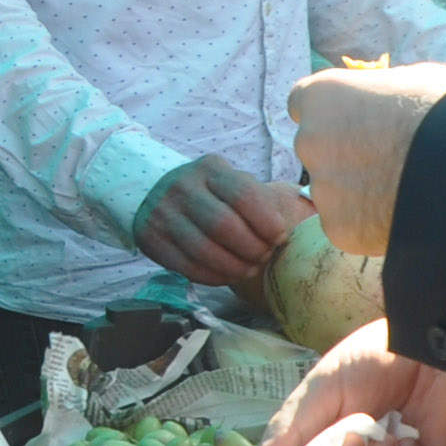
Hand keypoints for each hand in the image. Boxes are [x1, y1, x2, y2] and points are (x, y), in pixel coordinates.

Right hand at [134, 156, 313, 286]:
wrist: (151, 189)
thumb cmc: (207, 191)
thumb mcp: (229, 181)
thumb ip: (257, 200)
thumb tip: (295, 229)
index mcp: (209, 169)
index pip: (243, 196)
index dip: (267, 223)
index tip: (279, 238)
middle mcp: (182, 187)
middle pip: (224, 226)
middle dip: (252, 249)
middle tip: (263, 257)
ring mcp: (162, 214)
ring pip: (204, 250)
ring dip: (234, 267)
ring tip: (248, 269)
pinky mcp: (151, 239)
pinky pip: (187, 266)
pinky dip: (213, 276)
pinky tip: (226, 274)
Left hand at [289, 62, 445, 256]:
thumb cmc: (445, 109)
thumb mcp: (412, 79)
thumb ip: (381, 92)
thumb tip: (383, 102)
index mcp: (321, 95)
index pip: (303, 105)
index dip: (329, 115)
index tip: (350, 123)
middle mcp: (309, 141)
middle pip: (317, 150)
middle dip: (343, 155)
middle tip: (384, 162)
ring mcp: (321, 187)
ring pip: (333, 191)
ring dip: (356, 192)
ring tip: (400, 191)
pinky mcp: (338, 228)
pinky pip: (349, 225)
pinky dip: (368, 224)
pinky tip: (401, 216)